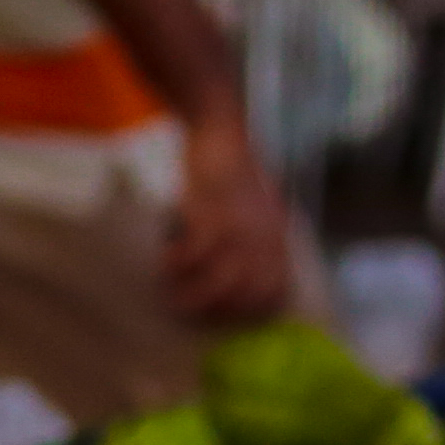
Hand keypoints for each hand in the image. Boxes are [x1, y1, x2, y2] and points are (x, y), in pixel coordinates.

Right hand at [161, 107, 297, 326]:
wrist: (222, 131)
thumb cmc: (238, 167)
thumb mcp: (261, 206)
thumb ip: (259, 236)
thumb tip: (246, 266)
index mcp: (278, 238)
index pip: (275, 290)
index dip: (251, 309)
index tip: (226, 312)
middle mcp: (264, 239)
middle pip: (248, 293)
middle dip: (218, 309)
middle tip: (192, 310)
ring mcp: (240, 228)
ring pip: (221, 281)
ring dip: (193, 295)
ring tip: (172, 296)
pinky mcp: (212, 214)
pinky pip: (194, 253)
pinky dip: (177, 262)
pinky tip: (166, 257)